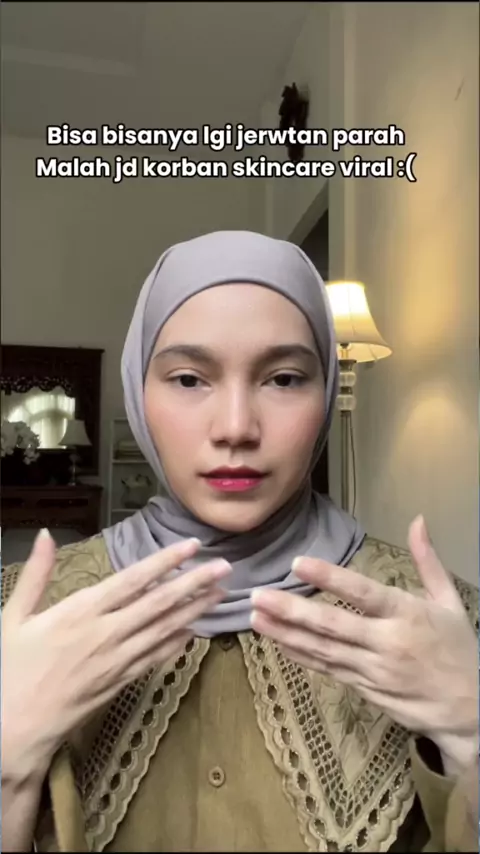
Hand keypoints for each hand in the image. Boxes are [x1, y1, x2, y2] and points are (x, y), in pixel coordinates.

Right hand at [2, 529, 230, 784]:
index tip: (192, 546)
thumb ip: (36, 574)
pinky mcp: (119, 684)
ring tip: (221, 594)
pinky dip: (177, 644)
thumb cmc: (9, 670)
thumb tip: (47, 534)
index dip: (165, 562)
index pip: (132, 580)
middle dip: (195, 583)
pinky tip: (196, 632)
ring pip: (164, 631)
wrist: (12, 730)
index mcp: (79, 611)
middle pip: (159, 604)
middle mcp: (105, 634)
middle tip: (225, 567)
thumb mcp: (14, 616)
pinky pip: (155, 659)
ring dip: (195, 610)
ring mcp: (116, 661)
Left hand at [251, 516, 477, 773]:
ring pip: (322, 650)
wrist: (471, 711)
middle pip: (331, 626)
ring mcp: (372, 670)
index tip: (298, 563)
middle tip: (258, 595)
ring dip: (286, 634)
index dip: (329, 578)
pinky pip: (327, 670)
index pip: (362, 593)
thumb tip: (417, 521)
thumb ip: (428, 560)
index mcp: (407, 615)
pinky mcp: (365, 689)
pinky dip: (301, 657)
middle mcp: (386, 643)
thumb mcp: (449, 601)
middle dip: (291, 610)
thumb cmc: (459, 650)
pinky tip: (278, 643)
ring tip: (255, 617)